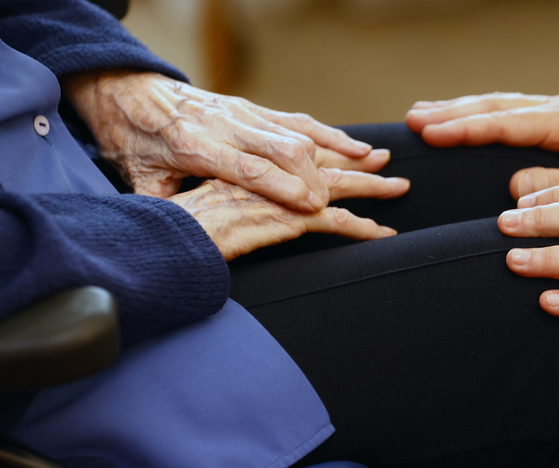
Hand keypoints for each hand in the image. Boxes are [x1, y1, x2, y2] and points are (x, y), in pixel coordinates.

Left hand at [63, 70, 389, 211]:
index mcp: (195, 146)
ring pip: (301, 133)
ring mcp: (245, 115)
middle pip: (285, 148)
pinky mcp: (254, 110)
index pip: (249, 169)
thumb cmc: (134, 139)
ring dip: (342, 152)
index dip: (284, 188)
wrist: (129, 90)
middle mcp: (228, 126)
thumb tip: (178, 238)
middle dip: (324, 175)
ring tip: (380, 163)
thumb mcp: (139, 178)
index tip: (313, 207)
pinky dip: (332, 137)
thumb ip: (162, 204)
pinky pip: (300, 122)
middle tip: (357, 196)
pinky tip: (357, 147)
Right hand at [168, 169, 408, 260]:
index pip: (298, 155)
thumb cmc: (185, 220)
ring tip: (400, 188)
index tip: (349, 149)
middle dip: (358, 161)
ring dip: (373, 188)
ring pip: (339, 187)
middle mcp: (275, 176)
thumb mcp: (210, 200)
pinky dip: (364, 228)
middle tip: (384, 159)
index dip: (327, 151)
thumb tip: (238, 206)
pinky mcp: (290, 218)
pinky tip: (384, 233)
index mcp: (256, 167)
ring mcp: (285, 196)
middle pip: (325, 164)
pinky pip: (337, 222)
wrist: (173, 233)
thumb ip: (231, 197)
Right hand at [406, 93, 558, 199]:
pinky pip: (504, 113)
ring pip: (497, 105)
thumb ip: (557, 188)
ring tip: (419, 114)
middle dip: (452, 113)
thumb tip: (514, 185)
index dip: (468, 128)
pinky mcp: (550, 120)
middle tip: (412, 120)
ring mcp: (555, 111)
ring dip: (457, 109)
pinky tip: (450, 117)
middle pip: (496, 106)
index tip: (432, 132)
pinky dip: (474, 115)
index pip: (509, 122)